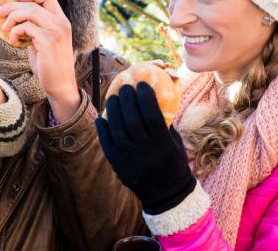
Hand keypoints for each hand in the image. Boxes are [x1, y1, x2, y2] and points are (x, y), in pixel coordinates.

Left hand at [0, 0, 79, 121]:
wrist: (60, 84)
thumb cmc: (49, 65)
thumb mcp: (43, 42)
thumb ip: (35, 29)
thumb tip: (16, 19)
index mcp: (62, 21)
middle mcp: (61, 23)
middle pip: (33, 3)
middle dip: (12, 6)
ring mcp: (56, 31)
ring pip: (29, 12)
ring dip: (12, 18)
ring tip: (4, 28)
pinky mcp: (48, 41)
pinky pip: (26, 27)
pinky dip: (15, 32)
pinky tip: (12, 41)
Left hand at [95, 82, 195, 214]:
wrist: (167, 194)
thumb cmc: (174, 163)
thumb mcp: (175, 143)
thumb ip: (165, 122)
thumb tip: (154, 97)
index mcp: (163, 144)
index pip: (152, 114)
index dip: (146, 96)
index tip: (142, 84)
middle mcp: (146, 152)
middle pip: (132, 120)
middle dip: (127, 99)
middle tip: (125, 87)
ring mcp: (130, 159)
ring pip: (117, 130)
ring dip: (114, 110)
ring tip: (113, 97)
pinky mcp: (119, 166)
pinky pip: (107, 144)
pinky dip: (103, 130)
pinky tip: (101, 118)